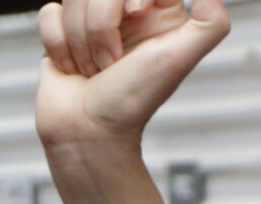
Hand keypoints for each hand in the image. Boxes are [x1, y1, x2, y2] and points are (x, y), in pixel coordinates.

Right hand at [35, 0, 229, 150]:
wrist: (87, 134)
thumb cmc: (131, 102)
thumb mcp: (180, 59)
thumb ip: (211, 23)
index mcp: (158, 12)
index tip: (135, 18)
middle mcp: (124, 13)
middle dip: (101, 26)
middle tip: (112, 61)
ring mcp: (91, 22)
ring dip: (80, 41)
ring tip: (92, 69)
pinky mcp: (62, 32)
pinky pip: (50, 13)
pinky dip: (57, 45)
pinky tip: (71, 66)